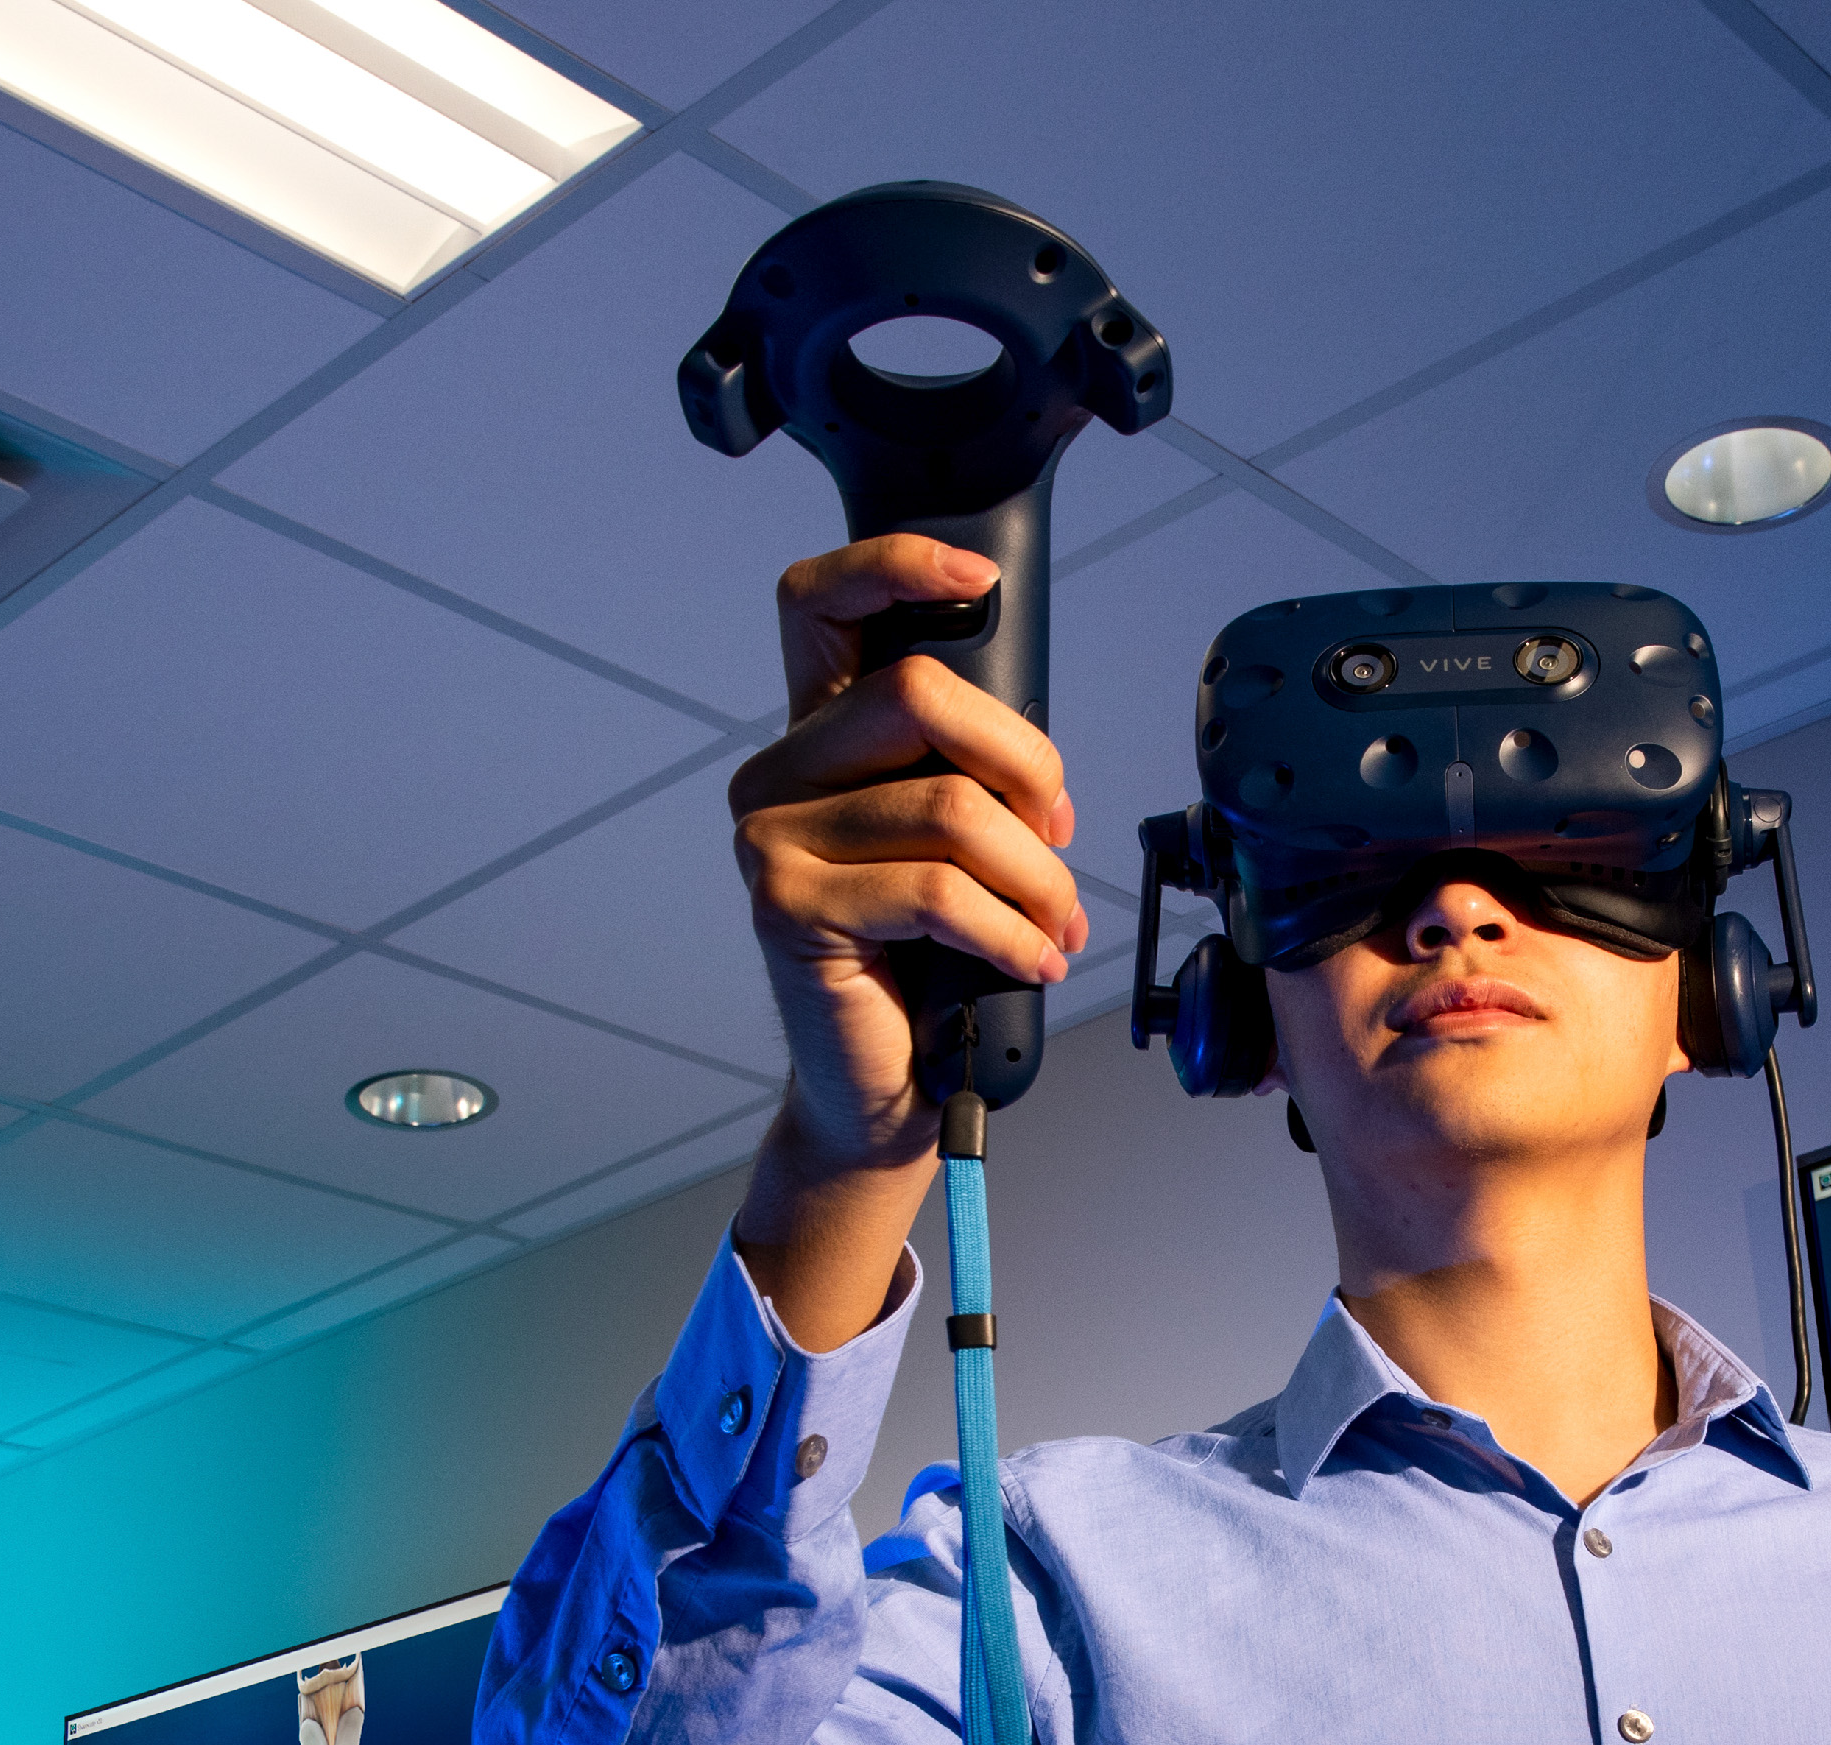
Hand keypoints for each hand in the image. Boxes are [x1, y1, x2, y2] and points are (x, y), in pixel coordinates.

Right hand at [724, 538, 1089, 1346]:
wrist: (882, 1092)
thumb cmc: (928, 971)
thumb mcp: (958, 852)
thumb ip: (972, 782)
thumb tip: (1040, 777)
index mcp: (819, 739)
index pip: (820, 606)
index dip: (893, 566)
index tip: (976, 578)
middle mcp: (779, 775)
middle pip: (917, 693)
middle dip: (1023, 763)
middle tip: (1059, 835)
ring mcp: (771, 838)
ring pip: (948, 807)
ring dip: (1035, 875)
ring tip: (1058, 927)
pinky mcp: (786, 906)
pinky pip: (935, 889)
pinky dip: (1009, 927)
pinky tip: (1033, 960)